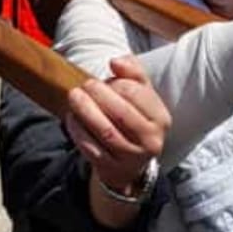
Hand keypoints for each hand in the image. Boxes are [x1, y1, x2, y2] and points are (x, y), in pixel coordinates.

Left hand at [64, 54, 169, 192]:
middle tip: (85, 85)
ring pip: (106, 132)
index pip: (136, 94)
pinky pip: (92, 149)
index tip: (107, 81)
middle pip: (121, 114)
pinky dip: (78, 132)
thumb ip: (132, 70)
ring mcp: (132, 158)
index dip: (116, 83)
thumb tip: (115, 62)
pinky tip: (71, 118)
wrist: (130, 160)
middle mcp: (151, 141)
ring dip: (86, 111)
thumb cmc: (134, 116)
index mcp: (161, 119)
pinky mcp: (112, 169)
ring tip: (74, 96)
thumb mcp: (142, 92)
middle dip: (98, 95)